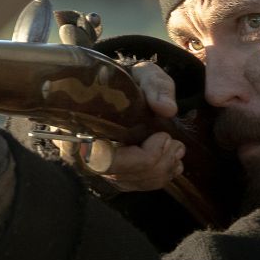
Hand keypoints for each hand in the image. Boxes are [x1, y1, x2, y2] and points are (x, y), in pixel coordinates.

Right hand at [56, 61, 183, 192]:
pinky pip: (138, 186)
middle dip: (157, 162)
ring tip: (177, 149)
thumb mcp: (143, 74)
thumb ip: (156, 85)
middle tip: (176, 143)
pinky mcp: (114, 175)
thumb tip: (168, 109)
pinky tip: (172, 162)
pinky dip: (160, 177)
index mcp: (82, 127)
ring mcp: (100, 167)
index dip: (140, 157)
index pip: (105, 160)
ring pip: (133, 183)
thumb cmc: (129, 81)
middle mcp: (84, 153)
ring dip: (162, 170)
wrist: (123, 89)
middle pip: (122, 175)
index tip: (163, 135)